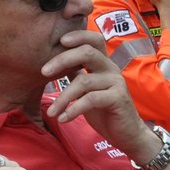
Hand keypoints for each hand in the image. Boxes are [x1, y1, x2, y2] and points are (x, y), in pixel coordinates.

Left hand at [41, 30, 156, 155]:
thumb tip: (54, 64)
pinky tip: (63, 118)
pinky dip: (73, 109)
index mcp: (103, 64)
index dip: (78, 35)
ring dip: (63, 97)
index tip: (59, 40)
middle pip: (87, 52)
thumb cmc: (105, 111)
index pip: (93, 40)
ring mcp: (116, 82)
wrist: (127, 134)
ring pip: (84, 81)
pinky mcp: (118, 98)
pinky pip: (91, 99)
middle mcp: (111, 68)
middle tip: (43, 72)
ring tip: (51, 112)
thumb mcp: (87, 91)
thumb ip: (76, 75)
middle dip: (62, 59)